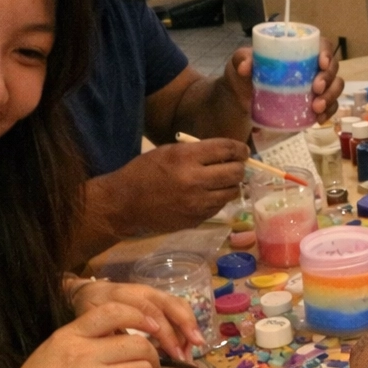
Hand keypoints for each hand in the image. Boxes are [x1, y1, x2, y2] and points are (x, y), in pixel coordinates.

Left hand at [69, 280, 204, 359]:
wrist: (86, 293)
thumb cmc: (89, 315)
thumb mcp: (90, 326)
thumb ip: (109, 337)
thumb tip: (131, 358)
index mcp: (119, 297)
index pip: (145, 310)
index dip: (159, 329)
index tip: (168, 350)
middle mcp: (139, 291)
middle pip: (166, 303)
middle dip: (182, 327)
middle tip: (188, 351)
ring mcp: (151, 292)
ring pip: (176, 303)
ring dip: (188, 325)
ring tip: (195, 346)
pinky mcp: (158, 296)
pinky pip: (177, 306)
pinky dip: (187, 323)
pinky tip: (190, 340)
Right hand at [103, 140, 246, 235]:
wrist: (124, 204)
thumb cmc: (144, 172)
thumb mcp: (168, 152)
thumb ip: (197, 151)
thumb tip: (226, 153)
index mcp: (186, 158)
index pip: (226, 149)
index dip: (239, 148)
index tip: (242, 150)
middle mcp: (195, 180)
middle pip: (235, 172)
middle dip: (239, 167)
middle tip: (235, 166)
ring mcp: (198, 203)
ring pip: (232, 192)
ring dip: (231, 185)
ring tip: (222, 181)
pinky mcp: (197, 219)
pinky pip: (219, 206)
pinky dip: (218, 199)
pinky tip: (208, 195)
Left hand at [228, 41, 343, 120]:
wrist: (241, 101)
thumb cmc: (244, 76)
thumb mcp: (238, 63)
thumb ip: (240, 59)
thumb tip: (245, 66)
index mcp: (298, 51)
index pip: (322, 45)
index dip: (327, 52)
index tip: (321, 63)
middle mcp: (311, 66)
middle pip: (333, 67)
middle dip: (328, 79)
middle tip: (316, 89)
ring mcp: (315, 86)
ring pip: (335, 87)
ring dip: (331, 96)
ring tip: (316, 108)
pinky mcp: (314, 103)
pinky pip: (330, 107)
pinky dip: (328, 113)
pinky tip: (319, 119)